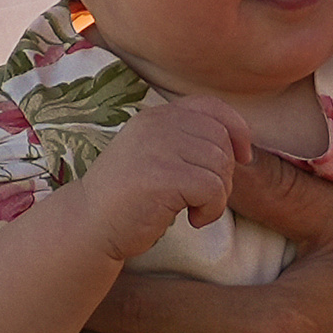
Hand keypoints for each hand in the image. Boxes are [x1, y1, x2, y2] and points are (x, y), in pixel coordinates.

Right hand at [68, 95, 252, 260]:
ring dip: (218, 196)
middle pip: (222, 139)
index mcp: (156, 116)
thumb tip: (241, 146)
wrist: (89, 225)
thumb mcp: (155, 156)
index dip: (237, 130)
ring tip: (195, 209)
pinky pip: (213, 189)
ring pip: (221, 165)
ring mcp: (158, 148)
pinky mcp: (163, 176)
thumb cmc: (129, 198)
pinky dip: (211, 210)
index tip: (242, 157)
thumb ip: (187, 142)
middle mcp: (157, 124)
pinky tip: (192, 220)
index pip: (212, 107)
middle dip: (225, 173)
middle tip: (204, 198)